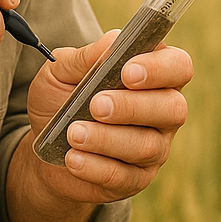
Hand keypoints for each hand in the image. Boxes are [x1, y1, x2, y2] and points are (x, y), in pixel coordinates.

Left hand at [25, 32, 191, 205]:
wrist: (42, 145)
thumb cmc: (60, 98)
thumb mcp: (62, 71)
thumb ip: (86, 57)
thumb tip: (112, 42)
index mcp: (153, 75)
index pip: (178, 66)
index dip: (159, 68)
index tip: (127, 71)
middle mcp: (162, 111)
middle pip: (173, 108)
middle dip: (132, 106)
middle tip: (96, 105)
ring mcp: (154, 148)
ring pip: (147, 146)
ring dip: (107, 138)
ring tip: (74, 133)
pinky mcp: (135, 179)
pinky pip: (124, 176)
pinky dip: (95, 167)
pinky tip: (73, 158)